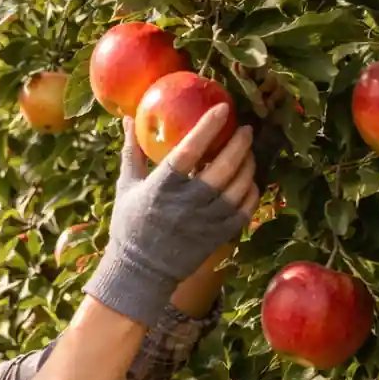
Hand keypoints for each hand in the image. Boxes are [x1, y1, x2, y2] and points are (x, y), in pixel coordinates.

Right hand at [86, 104, 255, 326]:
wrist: (141, 271)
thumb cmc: (130, 225)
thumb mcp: (127, 188)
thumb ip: (132, 153)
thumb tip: (128, 119)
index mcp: (161, 188)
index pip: (188, 152)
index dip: (207, 128)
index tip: (222, 108)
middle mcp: (185, 204)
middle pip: (222, 167)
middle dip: (240, 143)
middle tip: (245, 129)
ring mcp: (205, 221)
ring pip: (238, 186)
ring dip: (248, 165)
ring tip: (248, 153)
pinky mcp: (218, 236)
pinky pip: (245, 208)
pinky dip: (251, 191)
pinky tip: (249, 181)